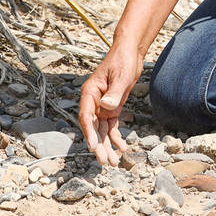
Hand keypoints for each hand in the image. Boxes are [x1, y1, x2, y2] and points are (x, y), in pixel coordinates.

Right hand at [78, 45, 140, 165]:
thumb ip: (114, 93)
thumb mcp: (121, 76)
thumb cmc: (123, 60)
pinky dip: (115, 137)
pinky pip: (111, 126)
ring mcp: (102, 106)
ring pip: (101, 130)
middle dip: (99, 145)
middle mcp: (93, 101)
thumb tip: (106, 107)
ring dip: (107, 146)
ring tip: (113, 162)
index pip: (85, 116)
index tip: (92, 146)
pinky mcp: (112, 108)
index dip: (88, 132)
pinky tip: (121, 148)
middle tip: (104, 161)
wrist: (130, 53)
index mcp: (90, 92)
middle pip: (93, 127)